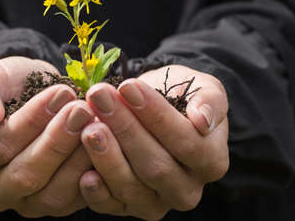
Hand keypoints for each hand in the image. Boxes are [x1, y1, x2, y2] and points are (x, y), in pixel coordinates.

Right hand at [0, 56, 93, 216]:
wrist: (35, 96)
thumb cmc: (10, 87)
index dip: (30, 122)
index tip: (60, 94)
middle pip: (25, 175)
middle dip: (57, 140)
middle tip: (82, 109)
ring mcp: (26, 203)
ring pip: (52, 193)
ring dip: (77, 157)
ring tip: (96, 122)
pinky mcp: (56, 205)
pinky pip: (76, 198)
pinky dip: (94, 171)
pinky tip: (107, 142)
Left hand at [79, 65, 228, 220]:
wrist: (155, 111)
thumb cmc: (180, 97)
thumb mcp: (203, 88)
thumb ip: (210, 100)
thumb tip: (203, 121)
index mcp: (211, 161)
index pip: (186, 142)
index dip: (156, 115)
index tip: (128, 86)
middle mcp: (187, 190)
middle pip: (156, 166)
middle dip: (124, 128)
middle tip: (99, 98)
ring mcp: (156, 203)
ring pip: (132, 187)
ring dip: (107, 156)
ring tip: (88, 126)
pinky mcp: (127, 208)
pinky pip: (111, 205)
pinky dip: (96, 191)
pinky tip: (83, 171)